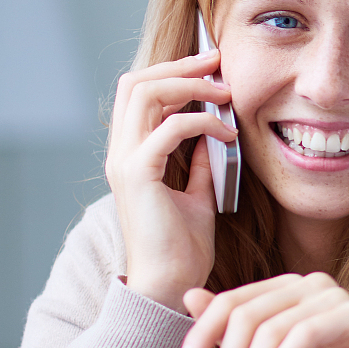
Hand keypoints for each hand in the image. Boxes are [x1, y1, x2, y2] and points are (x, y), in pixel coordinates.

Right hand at [105, 49, 235, 309]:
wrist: (170, 284)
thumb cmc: (183, 246)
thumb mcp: (198, 194)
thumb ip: (201, 162)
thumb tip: (217, 135)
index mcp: (130, 153)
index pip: (140, 92)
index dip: (174, 71)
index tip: (213, 67)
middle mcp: (120, 152)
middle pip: (136, 82)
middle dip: (180, 66)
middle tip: (219, 63)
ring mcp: (124, 161)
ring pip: (145, 93)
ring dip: (190, 86)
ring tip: (226, 94)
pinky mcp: (138, 175)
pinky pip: (168, 128)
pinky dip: (202, 123)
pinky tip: (228, 136)